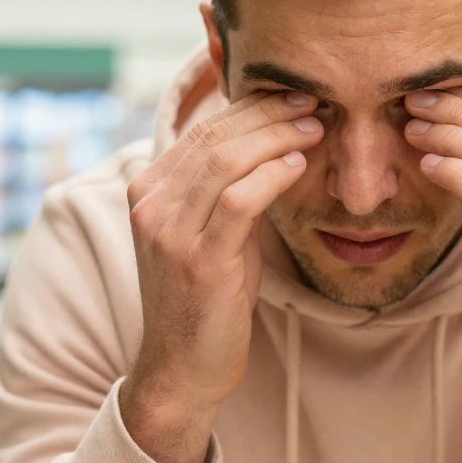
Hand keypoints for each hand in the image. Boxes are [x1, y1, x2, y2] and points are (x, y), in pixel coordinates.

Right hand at [121, 91, 323, 462]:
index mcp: (147, 189)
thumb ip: (228, 188)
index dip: (250, 107)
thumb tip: (274, 140)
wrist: (182, 366)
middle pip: (214, 137)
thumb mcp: (209, 231)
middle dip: (269, 113)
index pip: (202, 129)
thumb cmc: (205, 297)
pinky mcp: (197, 259)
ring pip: (225, 160)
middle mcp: (150, 204)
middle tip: (312, 102)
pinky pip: (239, 201)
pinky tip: (297, 165)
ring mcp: (169, 232)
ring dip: (277, 137)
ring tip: (314, 128)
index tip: (292, 97)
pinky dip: (272, 175)